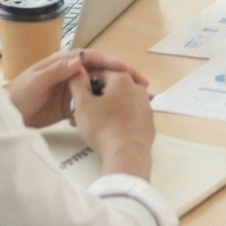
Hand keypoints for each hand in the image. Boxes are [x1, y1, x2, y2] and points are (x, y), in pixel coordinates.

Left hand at [6, 46, 149, 134]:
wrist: (6, 116)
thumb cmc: (16, 95)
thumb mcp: (35, 82)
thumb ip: (55, 72)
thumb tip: (77, 61)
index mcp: (62, 62)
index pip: (91, 57)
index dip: (110, 62)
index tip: (126, 70)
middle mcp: (70, 72)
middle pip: (101, 70)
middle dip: (123, 76)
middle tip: (142, 85)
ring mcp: (72, 88)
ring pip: (100, 86)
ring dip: (119, 91)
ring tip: (138, 99)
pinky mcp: (71, 104)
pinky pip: (92, 102)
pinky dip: (105, 106)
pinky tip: (119, 113)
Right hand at [71, 58, 155, 181]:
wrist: (126, 155)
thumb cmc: (103, 128)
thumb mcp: (82, 104)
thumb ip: (77, 83)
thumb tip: (77, 70)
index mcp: (122, 79)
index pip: (99, 73)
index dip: (85, 85)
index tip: (77, 99)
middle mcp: (138, 88)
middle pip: (112, 87)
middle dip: (97, 98)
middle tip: (83, 114)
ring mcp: (146, 105)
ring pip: (122, 101)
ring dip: (108, 108)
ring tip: (95, 124)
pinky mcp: (149, 122)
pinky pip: (131, 115)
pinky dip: (120, 119)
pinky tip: (111, 131)